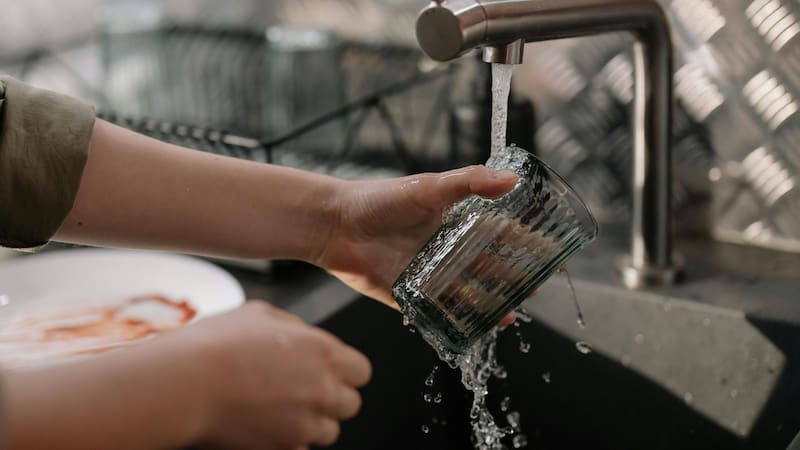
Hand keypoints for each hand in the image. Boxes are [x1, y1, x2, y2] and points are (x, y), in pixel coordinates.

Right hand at [187, 302, 370, 448]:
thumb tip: (302, 335)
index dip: (345, 370)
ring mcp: (304, 425)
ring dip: (311, 422)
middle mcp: (322, 391)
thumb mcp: (260, 314)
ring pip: (328, 432)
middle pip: (351, 404)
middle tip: (304, 390)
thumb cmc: (217, 344)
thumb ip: (293, 326)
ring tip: (281, 409)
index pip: (362, 371)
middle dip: (332, 398)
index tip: (329, 370)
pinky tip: (265, 425)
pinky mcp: (282, 449)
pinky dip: (287, 442)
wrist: (186, 383)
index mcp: (324, 353)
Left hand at [315, 165, 517, 324]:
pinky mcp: (410, 296)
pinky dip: (456, 321)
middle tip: (535, 290)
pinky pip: (437, 313)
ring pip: (467, 293)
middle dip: (511, 279)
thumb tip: (511, 179)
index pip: (496, 233)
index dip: (521, 242)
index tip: (547, 250)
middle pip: (486, 267)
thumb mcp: (428, 187)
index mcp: (453, 222)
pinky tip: (474, 330)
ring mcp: (428, 274)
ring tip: (511, 315)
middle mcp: (444, 249)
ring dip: (489, 304)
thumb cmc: (379, 199)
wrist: (335, 225)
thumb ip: (469, 182)